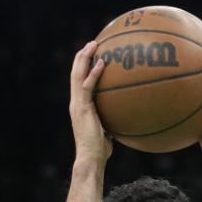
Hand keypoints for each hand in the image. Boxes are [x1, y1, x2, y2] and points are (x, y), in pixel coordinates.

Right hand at [69, 41, 111, 162]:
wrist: (90, 158)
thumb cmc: (100, 150)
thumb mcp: (107, 131)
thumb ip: (112, 120)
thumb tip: (126, 116)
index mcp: (79, 106)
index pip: (78, 81)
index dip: (82, 66)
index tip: (92, 54)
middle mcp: (75, 102)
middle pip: (75, 73)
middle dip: (82, 56)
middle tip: (92, 43)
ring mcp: (77, 104)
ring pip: (77, 75)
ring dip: (84, 58)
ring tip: (93, 44)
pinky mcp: (83, 108)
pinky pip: (88, 86)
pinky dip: (94, 73)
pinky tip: (102, 63)